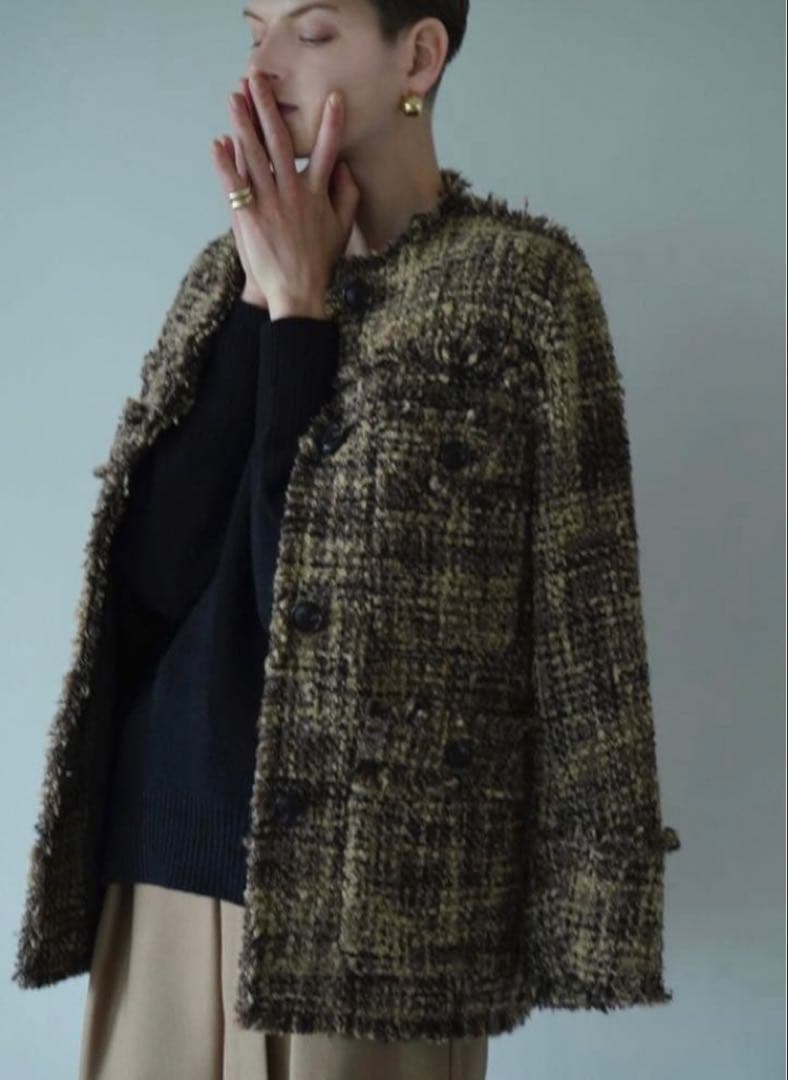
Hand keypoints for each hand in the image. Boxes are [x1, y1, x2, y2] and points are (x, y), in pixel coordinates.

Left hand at [211, 72, 360, 318]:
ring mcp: (269, 204)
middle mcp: (293, 193)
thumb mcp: (342, 228)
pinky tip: (217, 143)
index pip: (325, 151)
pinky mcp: (249, 218)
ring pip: (254, 156)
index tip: (333, 97)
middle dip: (268, 107)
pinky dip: (225, 164)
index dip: (330, 124)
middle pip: (279, 142)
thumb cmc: (318, 261)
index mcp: (316, 194)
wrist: (296, 292)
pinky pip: (235, 185)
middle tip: (258, 79)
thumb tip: (348, 167)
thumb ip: (347, 195)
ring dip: (243, 124)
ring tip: (234, 97)